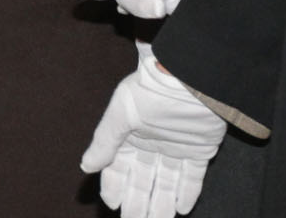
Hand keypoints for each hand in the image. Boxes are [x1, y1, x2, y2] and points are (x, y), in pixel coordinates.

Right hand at [82, 43, 224, 217]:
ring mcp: (175, 148)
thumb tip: (86, 165)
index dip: (114, 185)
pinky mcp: (199, 151)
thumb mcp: (121, 114)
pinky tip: (182, 209)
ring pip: (167, 183)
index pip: (118, 166)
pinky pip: (193, 177)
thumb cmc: (149, 90)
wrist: (191, 80)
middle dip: (137, 202)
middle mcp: (150, 144)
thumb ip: (105, 141)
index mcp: (128, 135)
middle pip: (142, 180)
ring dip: (162, 204)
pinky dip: (188, 193)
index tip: (112, 203)